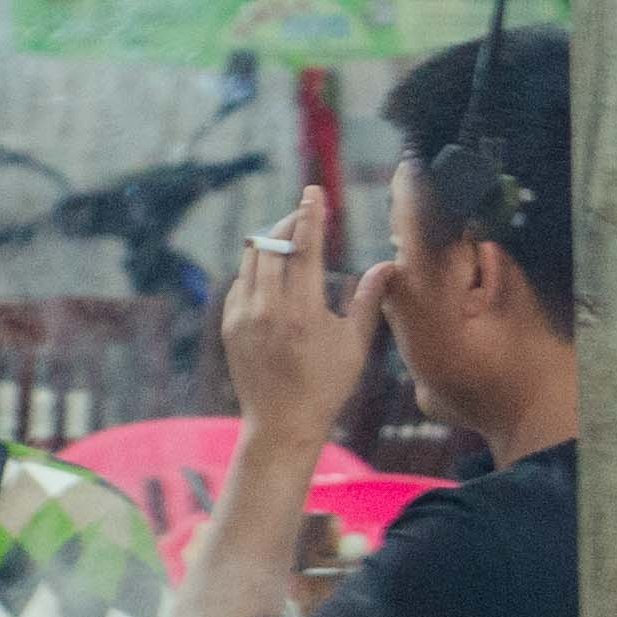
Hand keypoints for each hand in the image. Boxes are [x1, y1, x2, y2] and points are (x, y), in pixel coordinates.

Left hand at [217, 186, 371, 442]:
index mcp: (304, 312)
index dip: (310, 215)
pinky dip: (257, 269)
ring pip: (253, 258)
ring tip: (288, 240)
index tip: (314, 192)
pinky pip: (241, 281)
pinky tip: (272, 273)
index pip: (305, 248)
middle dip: (289, 223)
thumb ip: (368, 300)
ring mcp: (244, 316)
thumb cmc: (326, 387)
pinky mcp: (229, 324)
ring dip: (271, 242)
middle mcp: (269, 309)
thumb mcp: (355, 345)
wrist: (281, 424)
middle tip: (303, 215)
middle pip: (273, 244)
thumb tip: (387, 266)